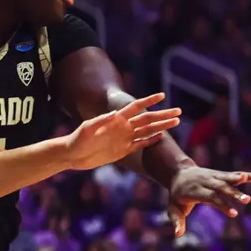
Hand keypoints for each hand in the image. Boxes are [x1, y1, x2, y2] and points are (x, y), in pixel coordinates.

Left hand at [65, 95, 182, 171]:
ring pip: (148, 131)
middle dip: (163, 115)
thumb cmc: (77, 139)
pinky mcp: (123, 150)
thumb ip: (101, 120)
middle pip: (148, 119)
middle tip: (178, 111)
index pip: (136, 107)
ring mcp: (125, 138)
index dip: (149, 101)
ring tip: (176, 122)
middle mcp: (123, 127)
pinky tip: (162, 137)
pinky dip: (151, 141)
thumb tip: (116, 113)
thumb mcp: (87, 128)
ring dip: (162, 126)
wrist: (72, 155)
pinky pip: (141, 144)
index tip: (162, 96)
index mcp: (116, 119)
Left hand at [167, 165, 250, 236]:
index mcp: (194, 190)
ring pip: (227, 178)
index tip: (234, 213)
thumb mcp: (173, 208)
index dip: (222, 205)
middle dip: (234, 193)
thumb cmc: (177, 195)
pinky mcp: (220, 174)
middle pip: (221, 187)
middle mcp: (205, 182)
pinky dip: (246, 175)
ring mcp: (213, 176)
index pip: (210, 198)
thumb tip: (178, 235)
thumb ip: (177, 220)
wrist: (177, 173)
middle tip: (248, 200)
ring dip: (240, 179)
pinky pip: (233, 175)